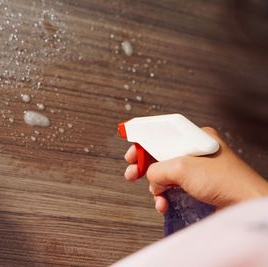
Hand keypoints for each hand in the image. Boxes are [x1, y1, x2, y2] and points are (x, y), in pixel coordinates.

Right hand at [124, 127, 267, 213]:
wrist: (247, 205)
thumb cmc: (227, 182)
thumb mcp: (183, 169)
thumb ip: (158, 169)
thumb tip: (149, 177)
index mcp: (194, 137)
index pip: (162, 133)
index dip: (143, 140)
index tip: (130, 148)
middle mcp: (194, 151)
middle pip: (161, 154)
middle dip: (144, 165)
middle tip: (132, 172)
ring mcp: (196, 169)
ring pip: (165, 173)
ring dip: (156, 185)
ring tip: (156, 195)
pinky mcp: (197, 185)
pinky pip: (174, 186)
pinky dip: (165, 195)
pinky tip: (164, 203)